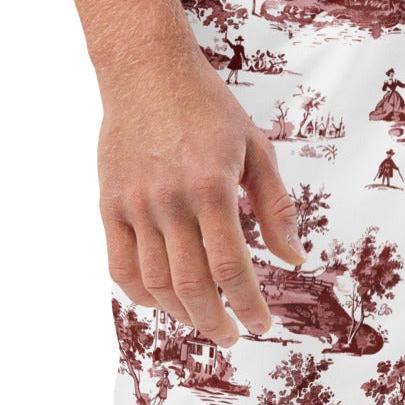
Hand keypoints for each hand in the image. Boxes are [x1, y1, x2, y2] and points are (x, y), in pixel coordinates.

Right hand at [97, 44, 304, 341]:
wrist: (145, 68)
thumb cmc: (207, 106)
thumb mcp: (256, 148)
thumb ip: (277, 207)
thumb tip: (295, 258)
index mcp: (212, 188)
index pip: (231, 269)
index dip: (249, 305)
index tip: (262, 325)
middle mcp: (170, 201)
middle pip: (193, 287)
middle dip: (217, 323)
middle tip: (233, 336)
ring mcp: (135, 205)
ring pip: (156, 284)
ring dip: (183, 315)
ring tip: (204, 322)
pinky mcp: (109, 204)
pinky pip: (121, 267)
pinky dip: (142, 295)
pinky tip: (163, 303)